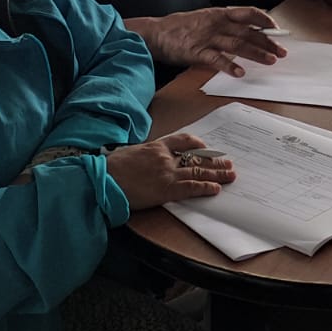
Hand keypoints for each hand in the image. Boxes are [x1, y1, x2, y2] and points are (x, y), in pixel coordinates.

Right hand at [105, 134, 235, 209]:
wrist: (102, 180)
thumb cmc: (111, 168)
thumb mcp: (131, 153)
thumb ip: (146, 155)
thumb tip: (151, 159)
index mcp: (156, 146)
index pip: (183, 140)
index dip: (198, 145)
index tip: (207, 148)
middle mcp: (165, 157)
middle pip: (196, 157)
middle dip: (215, 161)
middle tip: (228, 164)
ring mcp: (166, 173)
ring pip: (198, 171)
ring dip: (216, 174)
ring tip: (230, 176)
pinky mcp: (165, 190)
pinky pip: (191, 187)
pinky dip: (205, 188)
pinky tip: (215, 189)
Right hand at [143, 7, 286, 76]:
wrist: (156, 33)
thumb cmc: (181, 27)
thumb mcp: (205, 19)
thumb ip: (224, 24)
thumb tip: (246, 32)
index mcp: (219, 14)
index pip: (248, 13)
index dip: (264, 20)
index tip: (277, 29)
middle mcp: (216, 24)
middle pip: (247, 32)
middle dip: (267, 42)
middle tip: (282, 52)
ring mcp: (207, 38)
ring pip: (237, 45)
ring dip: (255, 53)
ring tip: (270, 60)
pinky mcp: (197, 52)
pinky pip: (216, 60)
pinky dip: (229, 66)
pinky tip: (240, 73)